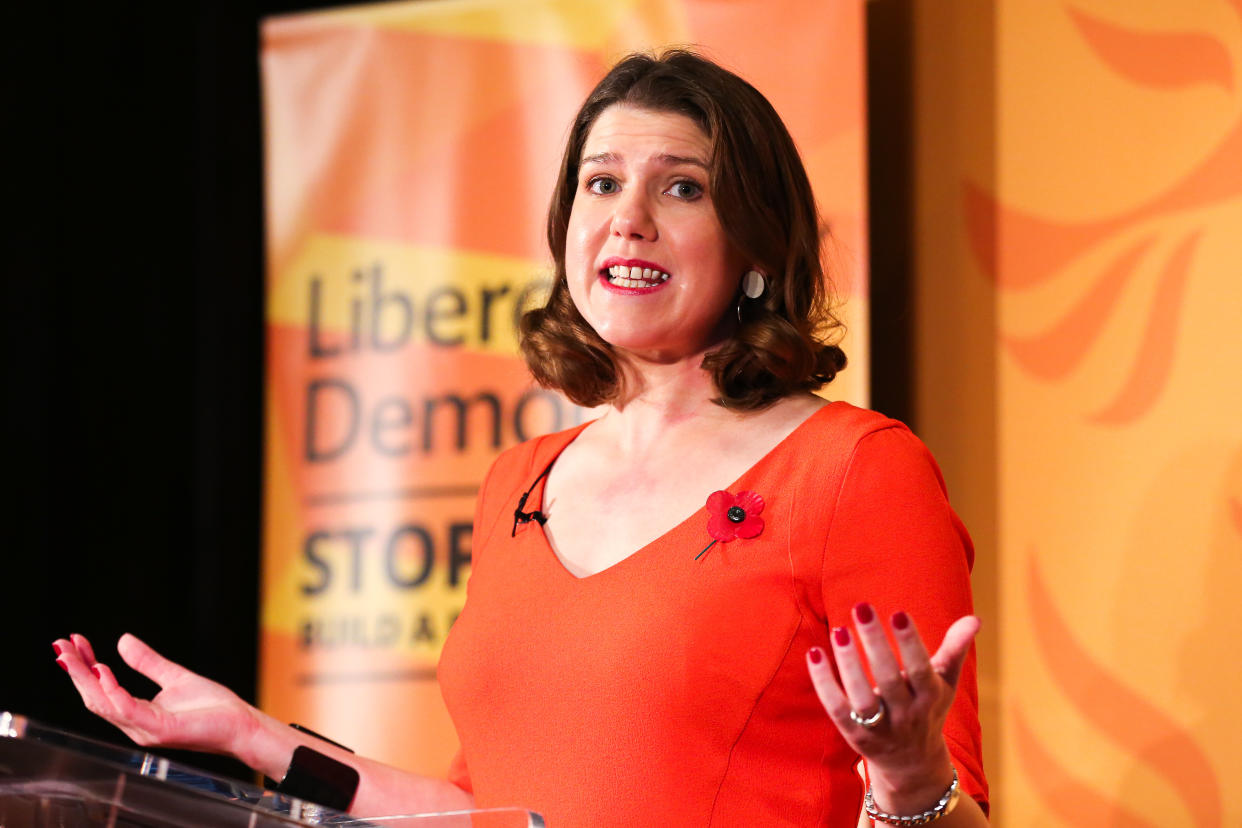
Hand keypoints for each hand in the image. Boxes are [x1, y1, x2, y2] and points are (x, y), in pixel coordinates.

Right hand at [53, 633, 259, 757]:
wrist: (240, 725)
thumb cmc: (212, 708)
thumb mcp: (175, 677)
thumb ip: (149, 662)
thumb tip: (123, 640)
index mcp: (136, 714)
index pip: (100, 691)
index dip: (83, 668)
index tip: (73, 642)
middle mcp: (134, 725)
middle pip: (94, 698)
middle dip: (76, 672)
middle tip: (61, 645)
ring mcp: (144, 729)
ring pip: (104, 704)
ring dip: (86, 679)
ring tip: (74, 655)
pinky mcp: (159, 729)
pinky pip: (128, 710)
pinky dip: (113, 691)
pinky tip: (104, 671)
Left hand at [806, 605, 978, 813]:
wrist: (912, 765)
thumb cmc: (928, 710)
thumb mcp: (944, 682)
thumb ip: (955, 650)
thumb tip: (974, 618)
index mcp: (929, 698)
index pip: (920, 669)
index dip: (910, 643)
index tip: (898, 612)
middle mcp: (906, 715)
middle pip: (888, 679)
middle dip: (875, 643)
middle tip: (862, 607)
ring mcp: (879, 728)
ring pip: (861, 698)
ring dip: (848, 663)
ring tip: (839, 630)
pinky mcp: (855, 736)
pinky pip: (836, 710)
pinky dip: (824, 684)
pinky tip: (814, 653)